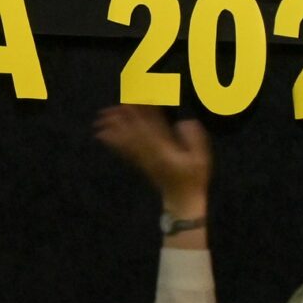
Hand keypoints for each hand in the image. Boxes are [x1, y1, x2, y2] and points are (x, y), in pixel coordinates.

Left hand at [94, 105, 209, 215]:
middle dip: (124, 118)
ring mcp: (143, 159)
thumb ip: (194, 139)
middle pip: (134, 132)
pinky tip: (102, 135)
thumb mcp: (201, 159)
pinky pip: (124, 151)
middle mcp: (150, 153)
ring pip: (126, 140)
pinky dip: (113, 141)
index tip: (134, 101)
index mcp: (164, 150)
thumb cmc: (193, 179)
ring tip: (101, 118)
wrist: (181, 201)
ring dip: (114, 128)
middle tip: (111, 105)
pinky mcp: (140, 164)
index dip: (142, 114)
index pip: (151, 128)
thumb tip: (183, 122)